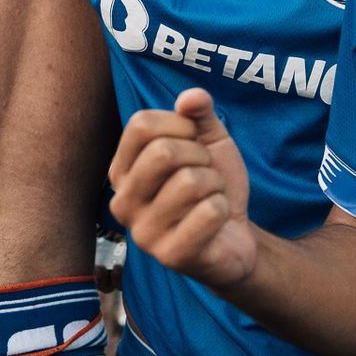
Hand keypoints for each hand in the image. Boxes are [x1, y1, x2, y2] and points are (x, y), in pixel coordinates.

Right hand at [107, 88, 255, 290]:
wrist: (233, 235)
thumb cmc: (211, 184)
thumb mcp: (208, 140)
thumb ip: (199, 112)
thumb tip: (190, 98)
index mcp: (122, 170)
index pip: (141, 125)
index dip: (180, 124)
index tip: (193, 141)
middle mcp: (122, 202)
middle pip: (163, 153)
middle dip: (201, 157)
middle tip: (206, 174)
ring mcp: (143, 233)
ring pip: (191, 182)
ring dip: (215, 185)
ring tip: (210, 199)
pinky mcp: (170, 257)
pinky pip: (209, 212)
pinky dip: (224, 209)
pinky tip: (216, 222)